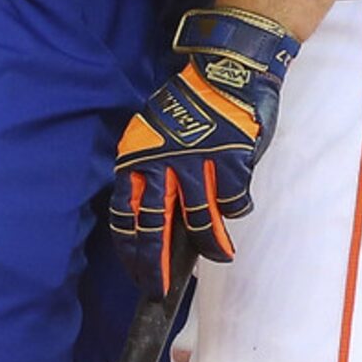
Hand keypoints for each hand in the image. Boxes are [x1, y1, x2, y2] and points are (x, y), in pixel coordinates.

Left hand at [110, 7, 298, 300]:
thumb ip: (151, 171)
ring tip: (221, 254)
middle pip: (154, 227)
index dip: (131, 250)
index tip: (138, 273)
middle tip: (161, 290)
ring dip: (211, 245)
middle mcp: (161, 163)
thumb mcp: (155, 133)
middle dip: (157, 265)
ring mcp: (196, 164)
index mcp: (137, 155)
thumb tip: (156, 219)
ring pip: (199, 223)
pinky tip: (236, 198)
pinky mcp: (229, 164)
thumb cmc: (190, 105)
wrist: (226, 72)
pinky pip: (232, 203)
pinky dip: (235, 206)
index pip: (124, 213)